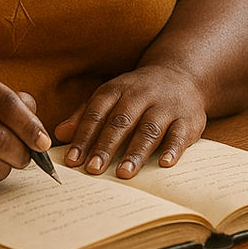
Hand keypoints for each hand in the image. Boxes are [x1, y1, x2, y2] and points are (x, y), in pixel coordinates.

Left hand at [54, 65, 206, 178]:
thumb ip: (85, 114)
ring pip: (149, 129)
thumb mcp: (110, 96)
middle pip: (121, 122)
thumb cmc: (137, 93)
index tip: (72, 160)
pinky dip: (173, 149)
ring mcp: (165, 106)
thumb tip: (60, 134)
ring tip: (124, 173)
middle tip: (93, 170)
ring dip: (136, 152)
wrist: (181, 75)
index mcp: (117, 89)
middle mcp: (140, 95)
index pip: (97, 113)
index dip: (83, 136)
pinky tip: (165, 164)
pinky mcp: (187, 118)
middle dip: (106, 146)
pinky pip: (179, 133)